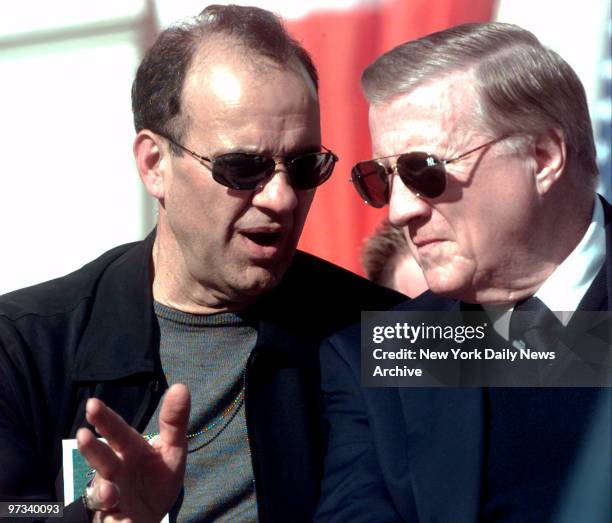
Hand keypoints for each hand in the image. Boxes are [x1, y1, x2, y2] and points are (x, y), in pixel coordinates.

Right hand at [76, 384, 190, 522]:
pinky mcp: (116, 521)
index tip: (92, 404)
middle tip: (83, 436)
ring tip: (108, 490)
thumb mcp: (173, 448)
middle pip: (103, 460)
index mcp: (130, 451)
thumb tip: (180, 386)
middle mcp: (116, 472)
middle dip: (93, 449)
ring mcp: (113, 498)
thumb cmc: (157, 476)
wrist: (151, 514)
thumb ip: (174, 421)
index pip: (117, 432)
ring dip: (102, 492)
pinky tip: (120, 521)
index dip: (106, 419)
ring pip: (102, 494)